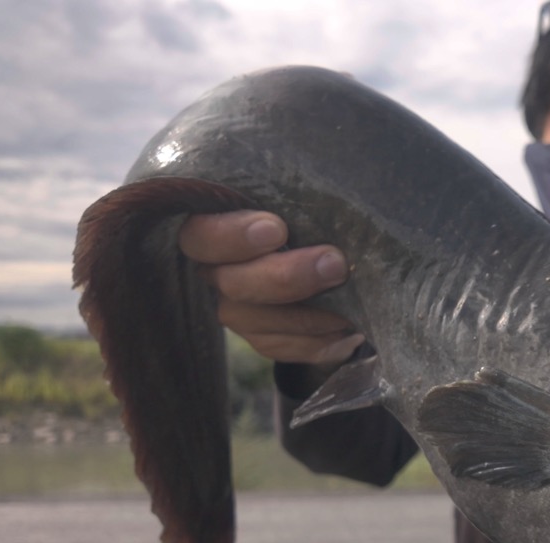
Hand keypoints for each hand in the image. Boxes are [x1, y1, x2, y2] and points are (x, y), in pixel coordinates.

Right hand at [180, 210, 365, 366]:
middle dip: (285, 277)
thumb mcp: (306, 199)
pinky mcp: (263, 339)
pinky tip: (347, 331)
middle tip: (334, 264)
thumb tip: (326, 188)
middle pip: (233, 284)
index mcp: (215, 230)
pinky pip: (282, 347)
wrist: (333, 258)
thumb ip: (302, 198)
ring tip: (347, 306)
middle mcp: (218, 272)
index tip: (278, 230)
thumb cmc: (312, 216)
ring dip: (306, 316)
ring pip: (255, 322)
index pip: (202, 236)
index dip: (232, 236)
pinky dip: (317, 341)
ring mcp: (238, 310)